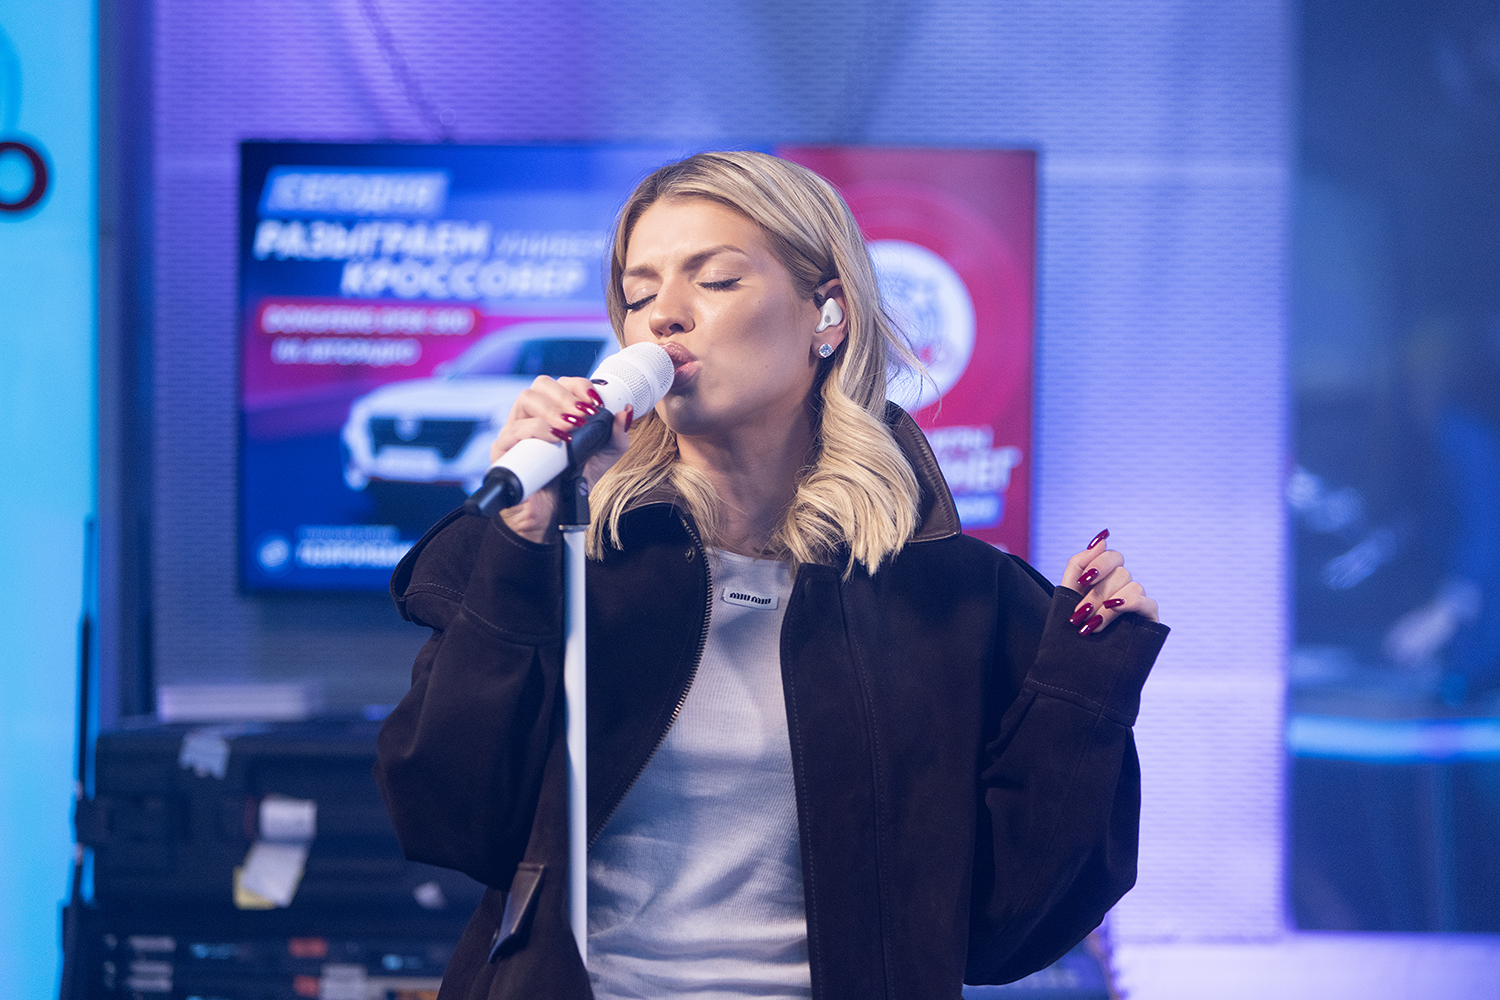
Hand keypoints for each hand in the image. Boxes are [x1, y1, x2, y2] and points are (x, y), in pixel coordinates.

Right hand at [488, 375, 633, 542]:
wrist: (554, 517)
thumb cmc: (573, 483)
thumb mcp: (603, 458)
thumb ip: (616, 436)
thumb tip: (625, 411)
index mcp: (553, 413)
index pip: (560, 384)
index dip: (579, 386)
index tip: (597, 401)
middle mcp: (531, 417)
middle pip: (540, 385)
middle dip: (566, 395)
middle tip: (584, 414)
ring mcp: (515, 432)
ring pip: (525, 399)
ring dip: (553, 409)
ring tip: (571, 427)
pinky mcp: (503, 451)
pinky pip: (514, 430)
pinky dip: (537, 429)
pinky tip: (557, 440)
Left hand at [1060, 529, 1158, 635]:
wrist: (1077, 672)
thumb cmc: (1071, 633)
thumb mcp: (1068, 595)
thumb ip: (1079, 564)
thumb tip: (1101, 539)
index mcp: (1104, 581)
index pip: (1111, 556)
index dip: (1098, 562)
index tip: (1084, 579)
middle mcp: (1123, 589)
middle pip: (1119, 571)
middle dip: (1096, 592)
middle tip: (1081, 614)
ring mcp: (1137, 604)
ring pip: (1131, 585)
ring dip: (1108, 604)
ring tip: (1092, 625)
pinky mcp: (1148, 620)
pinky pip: (1147, 601)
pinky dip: (1129, 602)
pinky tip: (1115, 609)